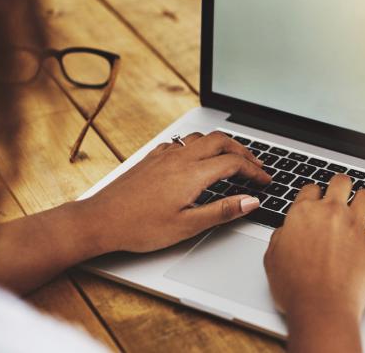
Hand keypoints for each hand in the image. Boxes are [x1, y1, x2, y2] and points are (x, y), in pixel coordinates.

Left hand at [80, 130, 270, 252]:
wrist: (99, 220)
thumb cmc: (138, 227)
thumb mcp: (187, 226)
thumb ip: (222, 211)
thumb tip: (250, 201)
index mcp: (192, 174)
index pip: (234, 163)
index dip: (254, 171)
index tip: (265, 181)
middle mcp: (179, 158)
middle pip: (221, 140)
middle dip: (243, 150)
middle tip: (255, 165)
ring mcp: (164, 155)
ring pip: (200, 138)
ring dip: (221, 144)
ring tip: (232, 158)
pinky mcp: (151, 158)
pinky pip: (181, 142)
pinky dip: (198, 146)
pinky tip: (196, 158)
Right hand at [264, 175, 364, 352]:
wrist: (321, 309)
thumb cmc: (295, 289)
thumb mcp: (272, 259)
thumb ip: (280, 236)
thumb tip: (286, 230)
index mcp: (303, 213)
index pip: (310, 188)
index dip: (313, 194)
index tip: (316, 200)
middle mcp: (330, 213)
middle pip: (341, 182)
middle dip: (340, 186)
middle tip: (340, 194)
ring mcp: (355, 225)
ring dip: (363, 199)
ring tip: (362, 206)